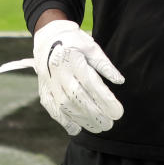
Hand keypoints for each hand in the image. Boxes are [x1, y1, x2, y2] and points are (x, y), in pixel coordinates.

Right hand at [32, 19, 124, 135]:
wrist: (48, 36)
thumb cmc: (75, 41)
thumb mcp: (92, 47)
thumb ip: (105, 65)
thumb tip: (120, 81)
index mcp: (73, 59)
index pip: (91, 83)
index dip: (105, 100)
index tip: (118, 113)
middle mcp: (59, 72)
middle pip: (78, 97)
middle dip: (95, 114)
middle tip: (110, 125)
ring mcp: (49, 81)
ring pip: (65, 105)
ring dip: (82, 119)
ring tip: (98, 128)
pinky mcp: (43, 88)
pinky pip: (51, 107)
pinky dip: (63, 120)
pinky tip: (76, 128)